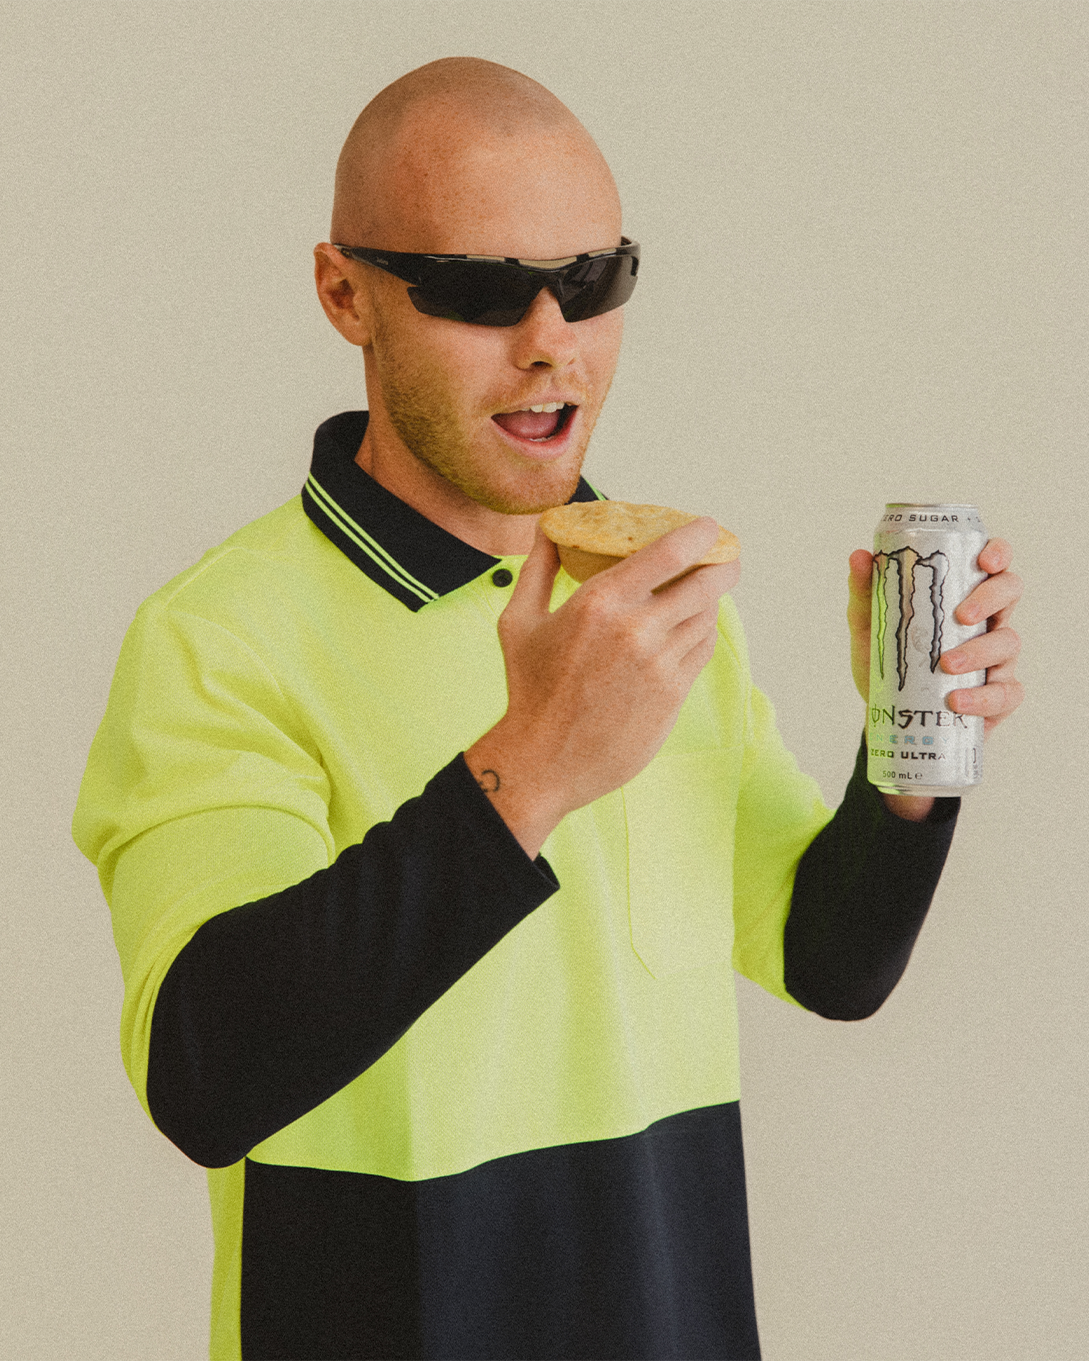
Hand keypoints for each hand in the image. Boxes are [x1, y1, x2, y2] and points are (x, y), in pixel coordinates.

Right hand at [465, 518, 739, 857]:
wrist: (544, 760)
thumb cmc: (529, 689)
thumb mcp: (518, 621)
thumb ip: (538, 567)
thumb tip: (549, 527)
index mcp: (600, 602)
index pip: (669, 553)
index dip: (699, 534)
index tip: (709, 527)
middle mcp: (636, 629)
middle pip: (704, 582)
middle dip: (722, 565)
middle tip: (726, 557)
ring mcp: (659, 664)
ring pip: (706, 617)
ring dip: (711, 599)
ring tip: (705, 591)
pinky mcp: (672, 694)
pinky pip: (701, 650)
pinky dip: (701, 631)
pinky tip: (692, 626)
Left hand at [847, 538, 1023, 735]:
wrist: (891, 713)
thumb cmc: (888, 660)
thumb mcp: (870, 625)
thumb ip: (866, 592)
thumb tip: (859, 556)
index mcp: (964, 594)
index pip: (994, 563)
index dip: (998, 554)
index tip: (984, 561)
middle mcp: (988, 620)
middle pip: (1010, 593)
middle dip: (990, 599)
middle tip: (961, 616)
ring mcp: (998, 658)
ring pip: (1008, 643)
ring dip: (979, 652)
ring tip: (945, 664)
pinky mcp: (999, 695)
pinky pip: (1005, 694)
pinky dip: (983, 697)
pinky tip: (957, 701)